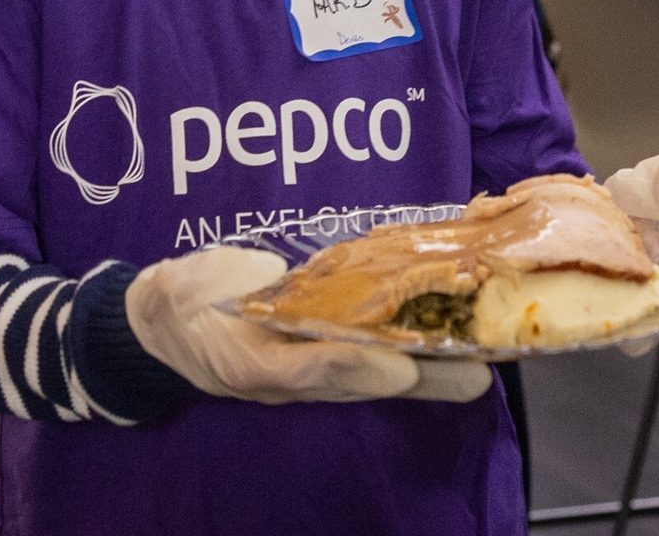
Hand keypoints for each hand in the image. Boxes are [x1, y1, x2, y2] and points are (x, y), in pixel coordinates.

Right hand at [125, 246, 492, 405]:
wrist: (172, 322)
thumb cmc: (176, 305)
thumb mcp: (172, 296)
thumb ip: (186, 289)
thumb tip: (197, 280)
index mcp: (254, 363)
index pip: (310, 369)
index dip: (354, 368)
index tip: (399, 366)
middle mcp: (295, 371)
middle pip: (368, 378)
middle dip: (423, 376)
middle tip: (477, 375)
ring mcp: (314, 359)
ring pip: (383, 365)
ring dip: (432, 360)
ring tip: (486, 355)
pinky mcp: (326, 340)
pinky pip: (375, 343)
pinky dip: (413, 335)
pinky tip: (451, 321)